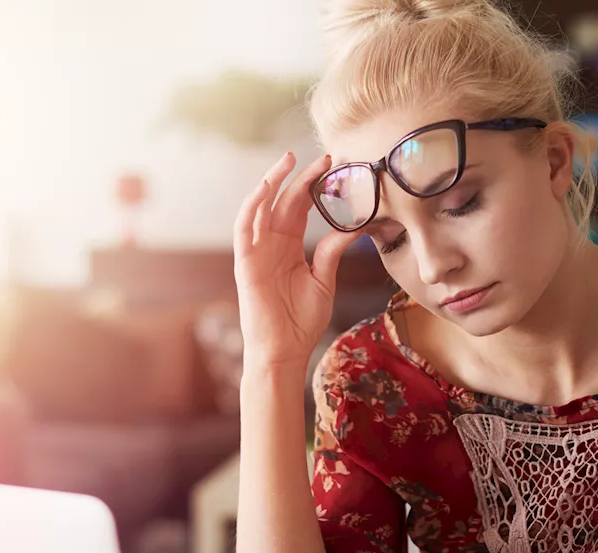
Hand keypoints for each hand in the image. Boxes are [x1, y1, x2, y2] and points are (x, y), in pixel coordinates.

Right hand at [233, 152, 362, 367]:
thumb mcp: (323, 280)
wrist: (284, 350)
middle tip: (323, 157)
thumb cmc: (301, 321)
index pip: (300, 208)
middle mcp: (271, 244)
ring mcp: (256, 251)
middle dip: (300, 177)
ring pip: (261, 206)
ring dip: (273, 181)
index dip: (313, 186)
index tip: (333, 167)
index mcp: (289, 247)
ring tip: (289, 160)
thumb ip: (331, 251)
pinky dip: (253, 204)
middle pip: (284, 201)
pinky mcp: (244, 261)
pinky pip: (244, 226)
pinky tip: (267, 187)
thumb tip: (354, 226)